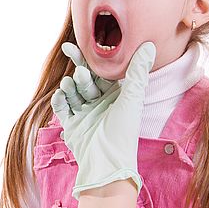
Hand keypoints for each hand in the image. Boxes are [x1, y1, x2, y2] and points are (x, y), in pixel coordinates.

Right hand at [50, 41, 154, 197]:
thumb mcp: (132, 98)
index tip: (77, 45)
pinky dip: (60, 100)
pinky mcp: (72, 125)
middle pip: (85, 81)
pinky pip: (62, 108)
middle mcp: (99, 103)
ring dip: (69, 87)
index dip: (90, 59)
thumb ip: (138, 70)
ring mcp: (84, 114)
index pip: (100, 72)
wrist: (106, 162)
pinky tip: (60, 95)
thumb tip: (149, 45)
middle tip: (80, 74)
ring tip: (69, 85)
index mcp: (115, 96)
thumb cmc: (123, 132)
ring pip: (72, 92)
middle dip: (80, 75)